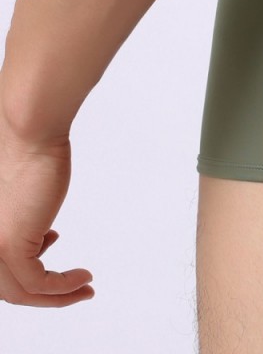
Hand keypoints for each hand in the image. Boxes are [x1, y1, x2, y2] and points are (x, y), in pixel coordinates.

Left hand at [0, 112, 93, 306]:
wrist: (29, 135)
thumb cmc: (27, 152)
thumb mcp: (22, 194)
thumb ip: (22, 216)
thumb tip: (39, 233)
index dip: (25, 264)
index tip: (54, 244)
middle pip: (8, 289)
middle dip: (44, 296)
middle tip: (75, 289)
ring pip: (21, 292)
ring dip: (57, 297)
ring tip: (84, 287)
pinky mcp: (10, 245)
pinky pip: (38, 283)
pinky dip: (63, 287)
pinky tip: (84, 278)